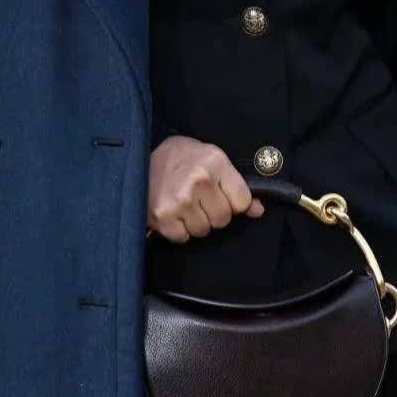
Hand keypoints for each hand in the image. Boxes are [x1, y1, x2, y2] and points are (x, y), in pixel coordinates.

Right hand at [148, 136, 264, 242]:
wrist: (139, 160)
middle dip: (213, 213)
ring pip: (204, 230)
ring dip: (196, 222)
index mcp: (215, 162)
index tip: (221, 195)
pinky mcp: (163, 216)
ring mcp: (180, 200)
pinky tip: (173, 212)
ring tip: (184, 204)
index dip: (233, 202)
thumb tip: (257, 210)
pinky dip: (179, 229)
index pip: (242, 201)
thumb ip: (235, 185)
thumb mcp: (212, 160)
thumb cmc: (181, 159)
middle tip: (198, 199)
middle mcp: (199, 180)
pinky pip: (183, 237)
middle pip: (223, 219)